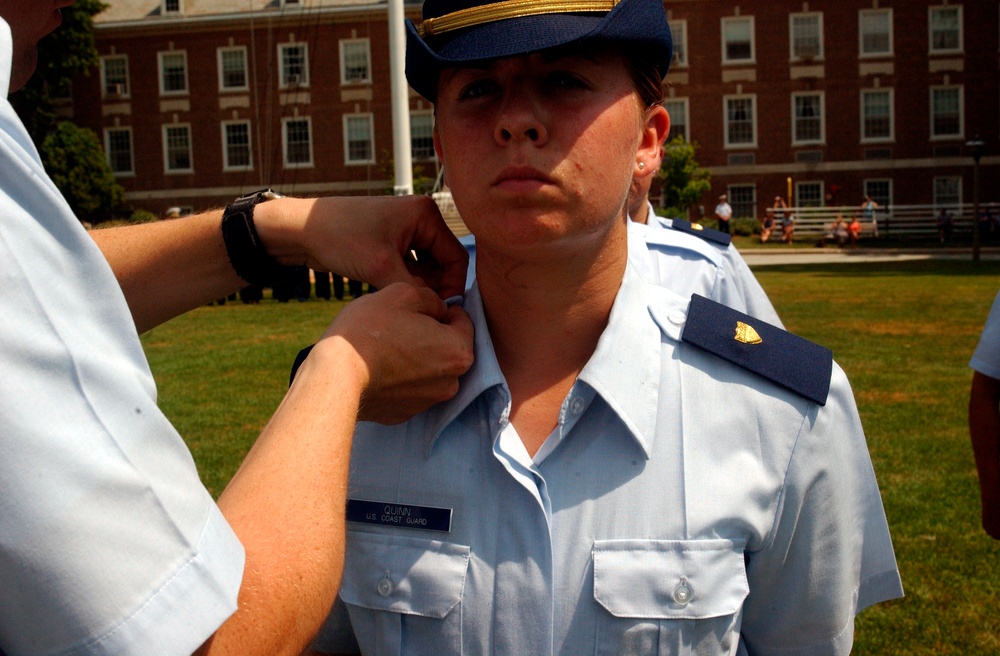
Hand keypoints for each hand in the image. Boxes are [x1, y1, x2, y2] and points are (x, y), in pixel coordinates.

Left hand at [256, 196, 468, 299]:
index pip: (456, 257)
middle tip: (423, 312)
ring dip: (419, 287)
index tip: (442, 312)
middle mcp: (420, 218)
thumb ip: (416, 289)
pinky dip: (405, 282)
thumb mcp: (382, 268)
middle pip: (442, 263)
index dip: (452, 287)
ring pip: (426, 268)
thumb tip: (439, 309)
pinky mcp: (391, 241)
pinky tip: (393, 295)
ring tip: (404, 304)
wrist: (300, 230)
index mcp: (425, 214)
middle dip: (434, 288)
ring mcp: (405, 229)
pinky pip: (410, 266)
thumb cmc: (340, 238)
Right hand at [314, 282, 473, 423]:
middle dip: (432, 335)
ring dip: (418, 357)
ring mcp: (428, 402)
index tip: (420, 309)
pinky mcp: (405, 414)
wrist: (336, 376)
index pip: (464, 321)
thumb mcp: (403, 293)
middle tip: (402, 326)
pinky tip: (381, 367)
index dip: (443, 309)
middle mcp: (451, 382)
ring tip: (388, 346)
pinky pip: (411, 389)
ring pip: (431, 370)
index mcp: (458, 351)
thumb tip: (438, 309)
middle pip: (449, 348)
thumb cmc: (370, 330)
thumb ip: (431, 298)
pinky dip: (402, 378)